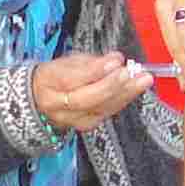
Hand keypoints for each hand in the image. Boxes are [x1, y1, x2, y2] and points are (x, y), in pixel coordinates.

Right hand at [32, 50, 149, 133]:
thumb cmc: (57, 76)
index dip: (95, 71)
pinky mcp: (85, 125)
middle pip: (84, 99)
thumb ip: (92, 61)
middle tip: (131, 73)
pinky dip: (122, 101)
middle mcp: (56, 104)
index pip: (71, 79)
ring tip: (142, 80)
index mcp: (48, 81)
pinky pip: (106, 113)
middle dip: (111, 85)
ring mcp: (70, 118)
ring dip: (124, 94)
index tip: (115, 61)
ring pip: (99, 109)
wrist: (42, 99)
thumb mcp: (69, 60)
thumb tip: (115, 60)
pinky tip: (134, 90)